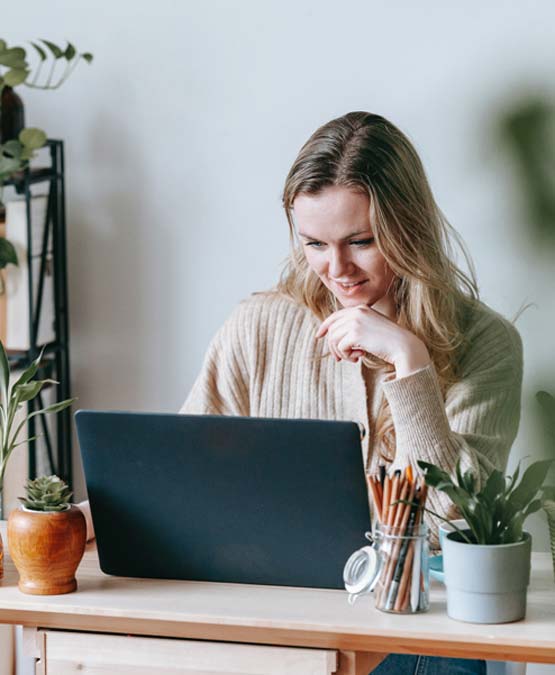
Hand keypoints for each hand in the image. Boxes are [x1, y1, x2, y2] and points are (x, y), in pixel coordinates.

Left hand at [315, 305, 430, 376]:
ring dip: (341, 352)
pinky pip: (341, 347)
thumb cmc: (389, 341)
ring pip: (334, 339)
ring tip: (353, 358)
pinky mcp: (355, 334)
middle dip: (333, 346)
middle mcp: (356, 312)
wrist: (404, 346)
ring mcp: (355, 321)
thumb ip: (355, 327)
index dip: (325, 326)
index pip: (335, 316)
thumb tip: (333, 336)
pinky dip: (347, 356)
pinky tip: (359, 358)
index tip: (319, 336)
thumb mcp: (371, 328)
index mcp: (361, 308)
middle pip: (332, 330)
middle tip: (339, 359)